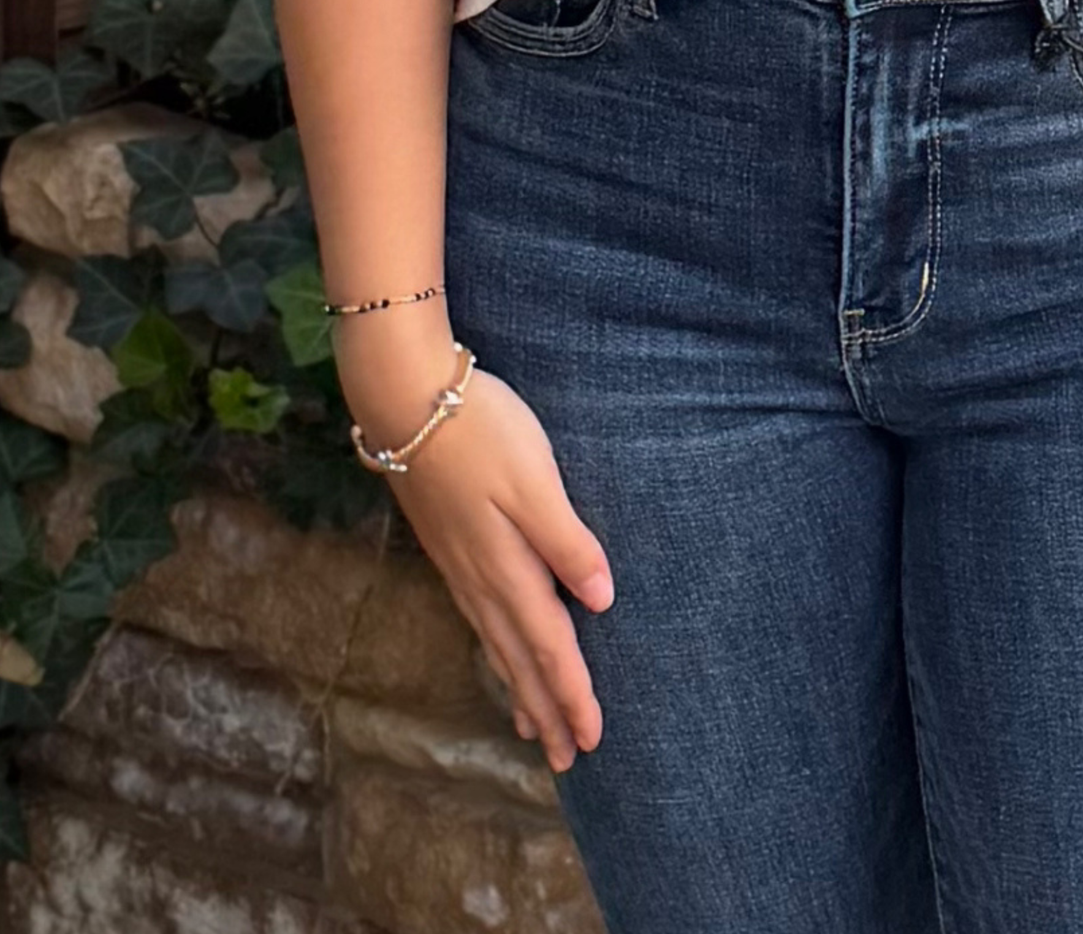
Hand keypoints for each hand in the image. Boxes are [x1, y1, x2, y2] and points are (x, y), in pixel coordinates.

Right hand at [336, 317, 611, 773]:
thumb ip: (567, 541)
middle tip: (566, 759)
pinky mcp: (449, 546)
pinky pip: (479, 619)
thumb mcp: (535, 481)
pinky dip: (497, 649)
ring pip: (497, 643)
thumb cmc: (480, 430)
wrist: (405, 399)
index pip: (549, 647)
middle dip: (546, 709)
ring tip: (533, 727)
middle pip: (520, 659)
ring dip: (519, 687)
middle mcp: (481, 578)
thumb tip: (601, 601)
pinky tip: (498, 649)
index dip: (572, 695)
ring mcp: (460, 565)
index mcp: (507, 569)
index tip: (591, 741)